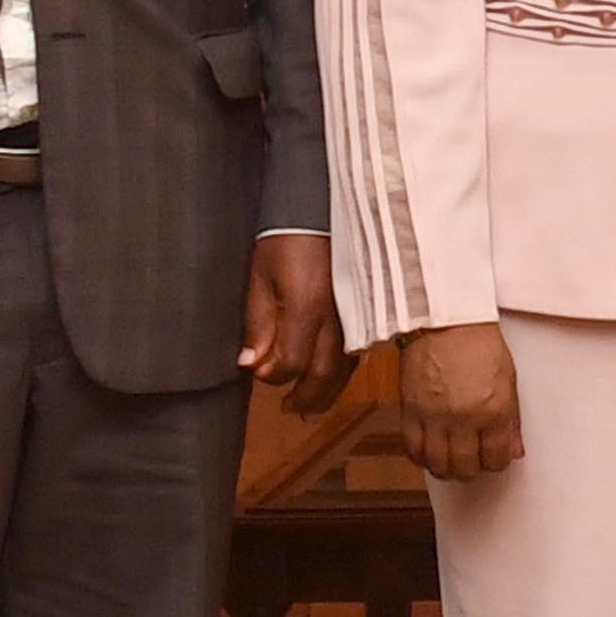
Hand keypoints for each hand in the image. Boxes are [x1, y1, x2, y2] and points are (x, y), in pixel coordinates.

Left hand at [244, 233, 353, 405]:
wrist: (321, 209)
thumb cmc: (286, 239)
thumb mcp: (261, 278)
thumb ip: (258, 323)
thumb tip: (251, 364)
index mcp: (307, 306)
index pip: (292, 362)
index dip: (274, 375)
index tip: (259, 374)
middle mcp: (337, 317)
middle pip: (323, 374)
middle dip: (304, 397)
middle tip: (288, 408)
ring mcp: (356, 315)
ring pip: (345, 369)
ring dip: (327, 392)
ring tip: (309, 405)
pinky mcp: (364, 311)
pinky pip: (357, 353)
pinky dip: (343, 374)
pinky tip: (331, 380)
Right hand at [406, 322, 520, 478]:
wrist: (444, 321)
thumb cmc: (478, 343)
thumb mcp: (508, 379)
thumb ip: (511, 419)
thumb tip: (514, 450)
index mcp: (493, 409)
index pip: (497, 458)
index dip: (497, 462)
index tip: (494, 457)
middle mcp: (464, 418)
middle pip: (466, 468)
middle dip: (472, 469)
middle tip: (473, 460)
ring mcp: (434, 417)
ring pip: (438, 465)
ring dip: (446, 468)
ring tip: (451, 460)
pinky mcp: (410, 411)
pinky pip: (412, 450)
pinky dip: (421, 457)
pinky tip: (429, 451)